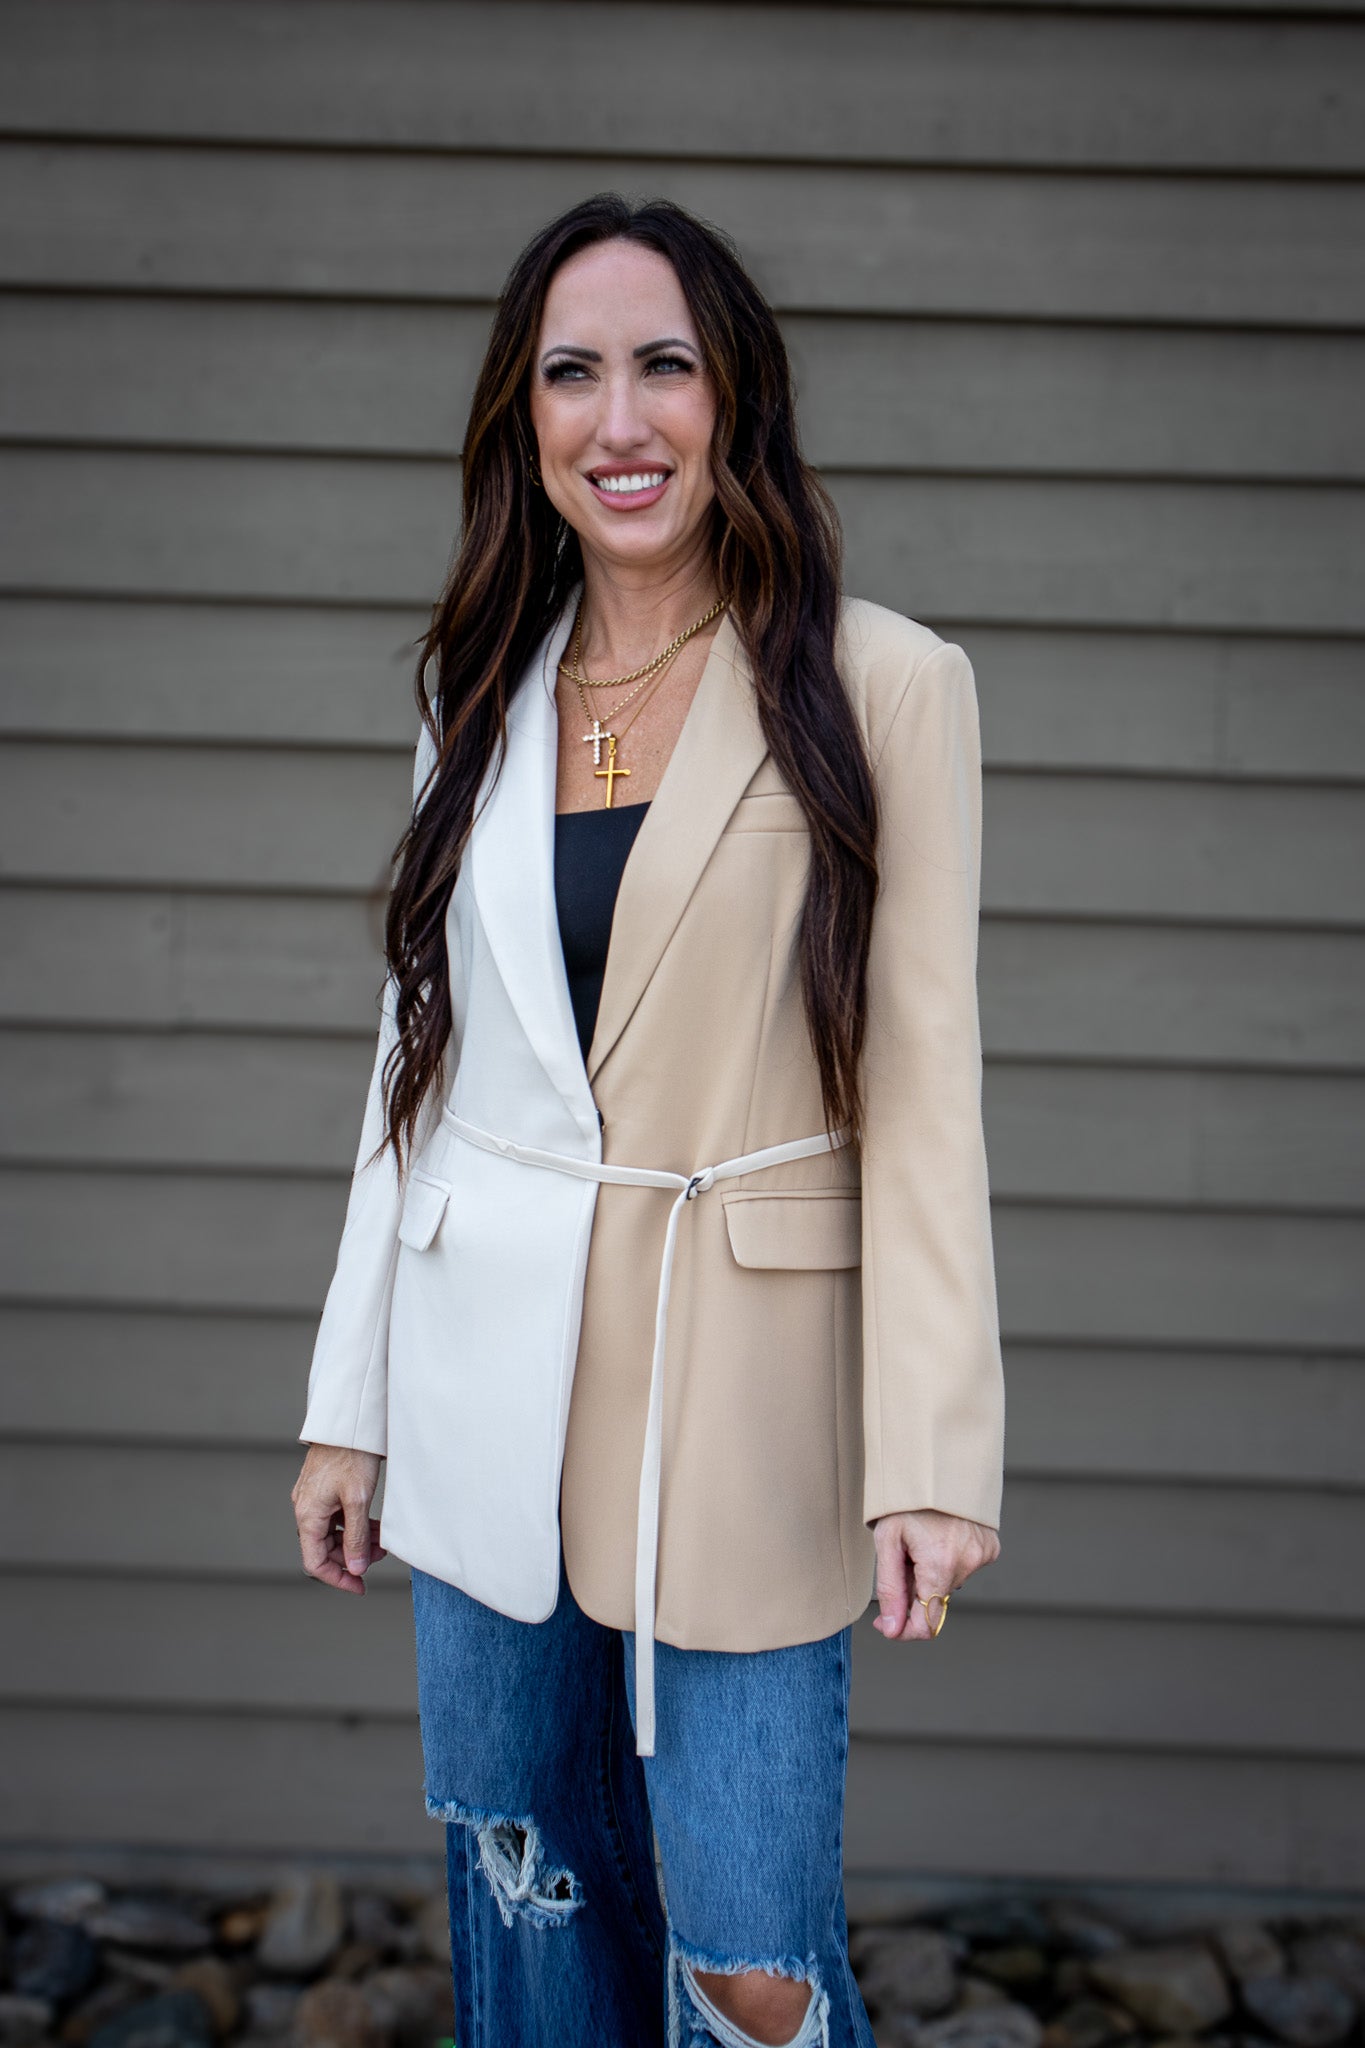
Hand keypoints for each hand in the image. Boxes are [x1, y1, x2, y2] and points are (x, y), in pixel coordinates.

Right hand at [292, 1444, 386, 1594]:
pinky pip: (335, 1517)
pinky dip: (353, 1524)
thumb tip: (355, 1568)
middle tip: (379, 1556)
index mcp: (307, 1515)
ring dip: (355, 1541)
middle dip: (351, 1557)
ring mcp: (313, 1498)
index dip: (338, 1578)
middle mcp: (305, 1508)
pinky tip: (373, 1524)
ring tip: (380, 1541)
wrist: (350, 1421)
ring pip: (332, 1533)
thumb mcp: (358, 1500)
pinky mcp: (323, 1489)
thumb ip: (356, 1537)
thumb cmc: (352, 1454)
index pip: (315, 1562)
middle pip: (324, 1549)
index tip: (360, 1586)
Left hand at [871, 1508, 999, 1640]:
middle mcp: (967, 1564)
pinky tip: (940, 1537)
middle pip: (936, 1601)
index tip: (886, 1624)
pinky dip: (949, 1561)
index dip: (904, 1629)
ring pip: (950, 1584)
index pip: (927, 1624)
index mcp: (940, 1565)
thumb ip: (890, 1589)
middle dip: (915, 1591)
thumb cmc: (907, 1501)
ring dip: (932, 1574)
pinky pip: (965, 1567)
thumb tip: (892, 1628)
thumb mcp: (888, 1541)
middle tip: (901, 1561)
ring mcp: (983, 1556)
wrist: (938, 1463)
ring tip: (922, 1541)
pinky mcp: (990, 1548)